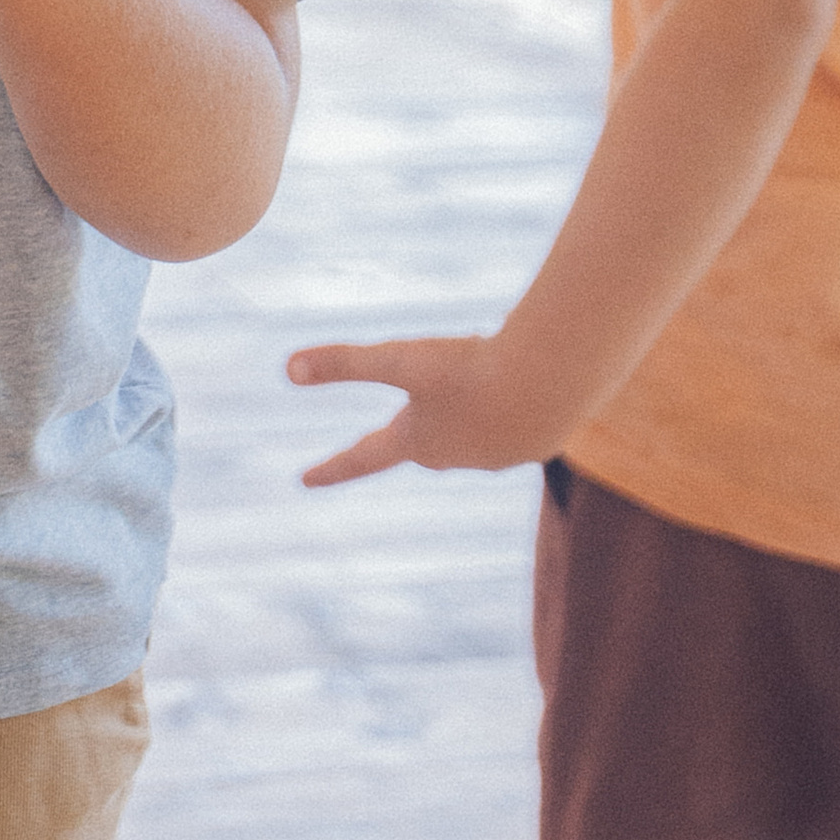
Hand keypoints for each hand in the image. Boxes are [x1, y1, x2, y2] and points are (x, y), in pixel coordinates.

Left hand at [287, 334, 559, 486]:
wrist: (552, 383)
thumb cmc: (470, 370)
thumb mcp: (400, 359)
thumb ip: (344, 364)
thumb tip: (287, 369)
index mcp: (416, 441)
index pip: (362, 457)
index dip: (331, 466)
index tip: (304, 479)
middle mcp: (453, 455)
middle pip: (418, 443)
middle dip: (408, 432)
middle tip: (394, 428)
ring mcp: (496, 454)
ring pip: (466, 428)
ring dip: (463, 407)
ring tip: (474, 380)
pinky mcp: (534, 443)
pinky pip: (506, 422)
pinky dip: (503, 403)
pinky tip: (521, 386)